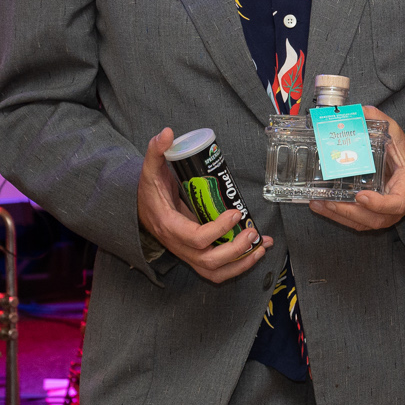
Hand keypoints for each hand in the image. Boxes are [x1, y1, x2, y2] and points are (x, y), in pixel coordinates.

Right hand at [138, 127, 271, 283]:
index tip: (235, 213)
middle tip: (252, 232)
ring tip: (262, 246)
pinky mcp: (197, 257)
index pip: (195, 238)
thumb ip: (156, 152)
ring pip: (215, 271)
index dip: (217, 230)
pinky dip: (240, 265)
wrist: (142, 210)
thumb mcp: (150, 171)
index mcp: (169, 226)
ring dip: (242, 262)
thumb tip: (167, 133)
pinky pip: (218, 271)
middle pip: (208, 260)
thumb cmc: (150, 192)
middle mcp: (179, 246)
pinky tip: (258, 251)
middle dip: (235, 249)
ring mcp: (188, 255)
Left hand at [310, 106, 404, 231]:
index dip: (378, 204)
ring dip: (339, 216)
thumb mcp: (398, 137)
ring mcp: (386, 214)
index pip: (396, 203)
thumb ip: (382, 123)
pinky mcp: (373, 215)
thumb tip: (363, 110)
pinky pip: (357, 222)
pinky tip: (322, 207)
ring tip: (318, 204)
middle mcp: (396, 207)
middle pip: (375, 219)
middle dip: (349, 212)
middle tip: (330, 201)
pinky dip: (338, 217)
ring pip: (363, 223)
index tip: (361, 196)